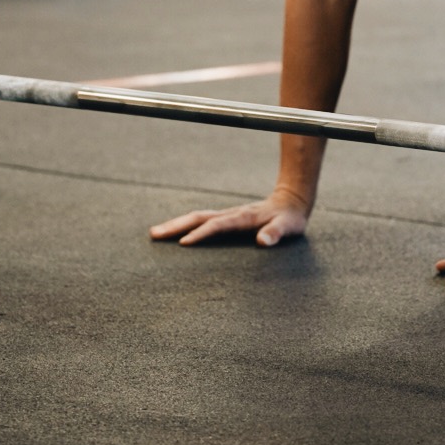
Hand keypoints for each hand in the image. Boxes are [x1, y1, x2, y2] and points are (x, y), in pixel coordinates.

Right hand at [149, 187, 309, 246]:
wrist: (291, 201)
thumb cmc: (289, 218)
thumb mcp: (288, 227)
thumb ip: (277, 233)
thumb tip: (264, 241)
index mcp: (242, 218)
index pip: (217, 225)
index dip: (201, 234)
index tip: (183, 243)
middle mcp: (231, 214)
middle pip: (198, 217)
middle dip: (176, 225)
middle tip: (154, 234)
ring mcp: (227, 215)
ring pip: (197, 217)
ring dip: (176, 224)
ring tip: (155, 233)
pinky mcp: (226, 218)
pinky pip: (201, 221)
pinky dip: (185, 224)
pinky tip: (175, 232)